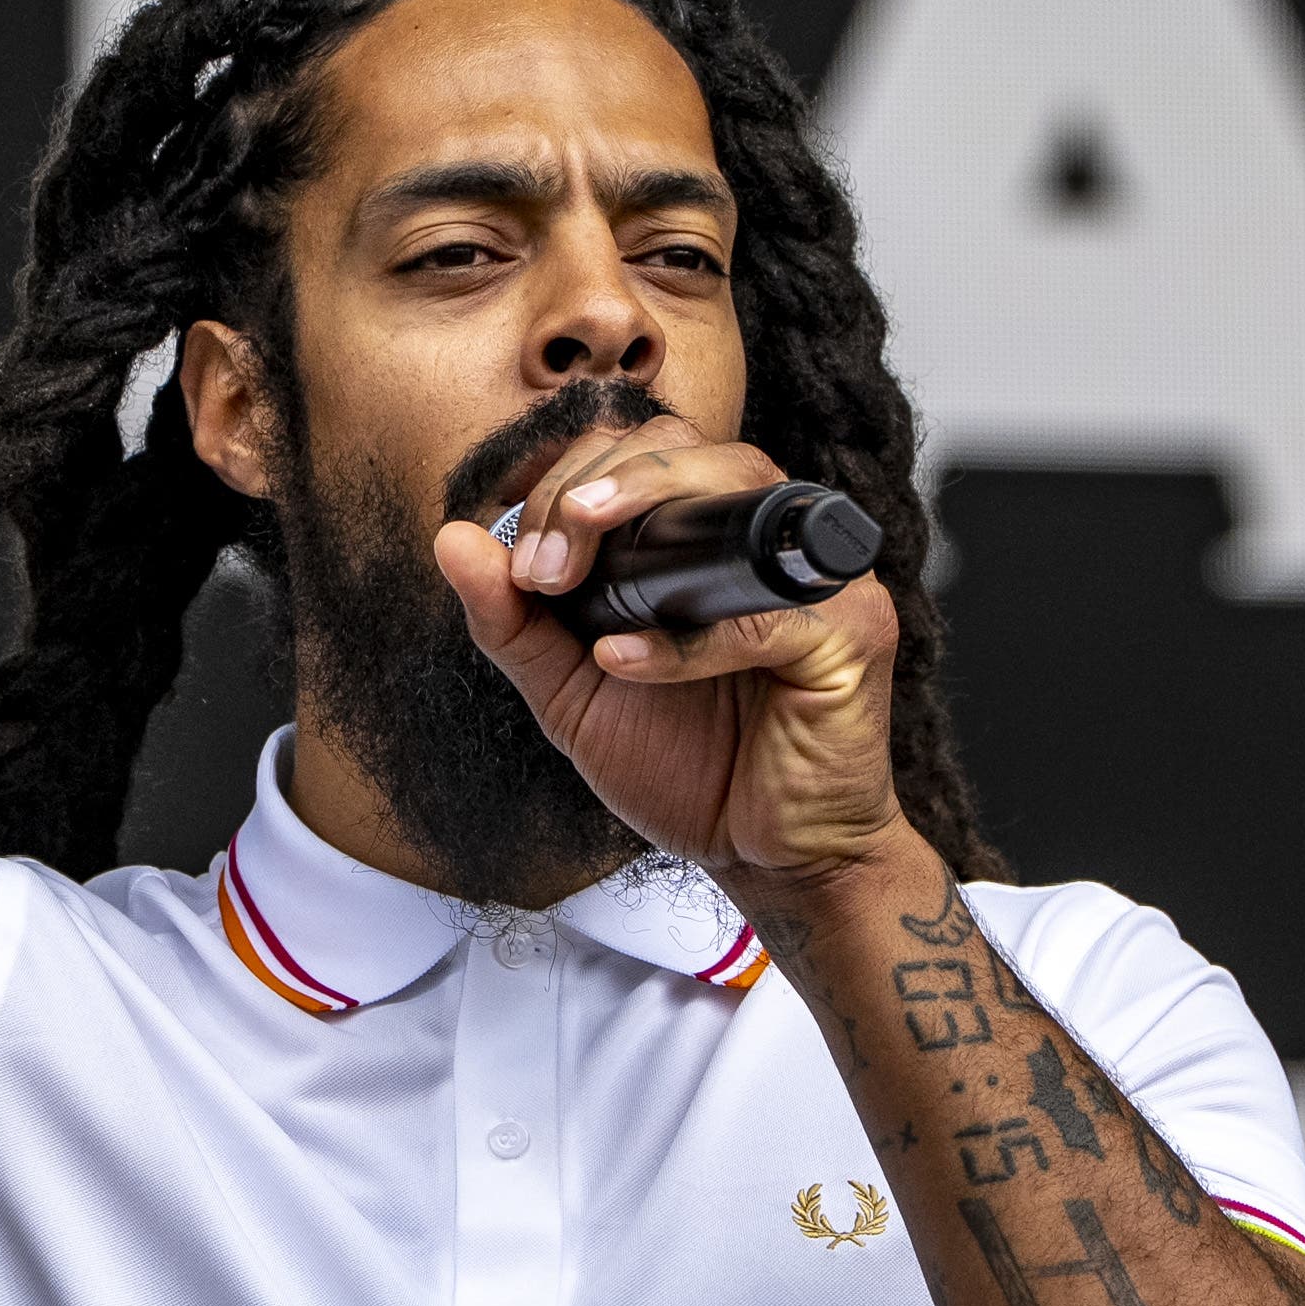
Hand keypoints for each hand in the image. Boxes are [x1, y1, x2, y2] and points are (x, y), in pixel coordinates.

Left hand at [429, 418, 907, 881]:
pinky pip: (761, 614)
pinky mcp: (851, 635)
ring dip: (635, 514)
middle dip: (590, 489)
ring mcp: (819, 578)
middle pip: (685, 447)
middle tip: (540, 567)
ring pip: (736, 487)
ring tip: (565, 578)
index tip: (522, 565)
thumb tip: (453, 537)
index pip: (639, 451)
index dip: (568, 484)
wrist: (764, 859)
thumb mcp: (572, 692)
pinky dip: (683, 639)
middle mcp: (768, 536)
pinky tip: (622, 662)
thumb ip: (514, 621)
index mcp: (706, 534)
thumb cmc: (687, 766)